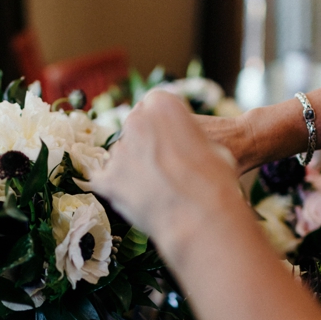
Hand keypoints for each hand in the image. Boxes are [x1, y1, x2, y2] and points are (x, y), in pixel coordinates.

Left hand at [90, 92, 242, 255]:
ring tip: (155, 190)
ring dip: (131, 168)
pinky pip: (102, 180)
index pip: (148, 108)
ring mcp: (119, 151)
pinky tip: (130, 196)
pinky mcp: (108, 180)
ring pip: (119, 156)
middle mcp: (136, 121)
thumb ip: (184, 137)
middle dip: (143, 148)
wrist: (208, 215)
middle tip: (161, 169)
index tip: (166, 145)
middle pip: (132, 132)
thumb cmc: (218, 177)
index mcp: (162, 104)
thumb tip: (176, 150)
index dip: (159, 130)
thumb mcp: (208, 145)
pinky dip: (113, 188)